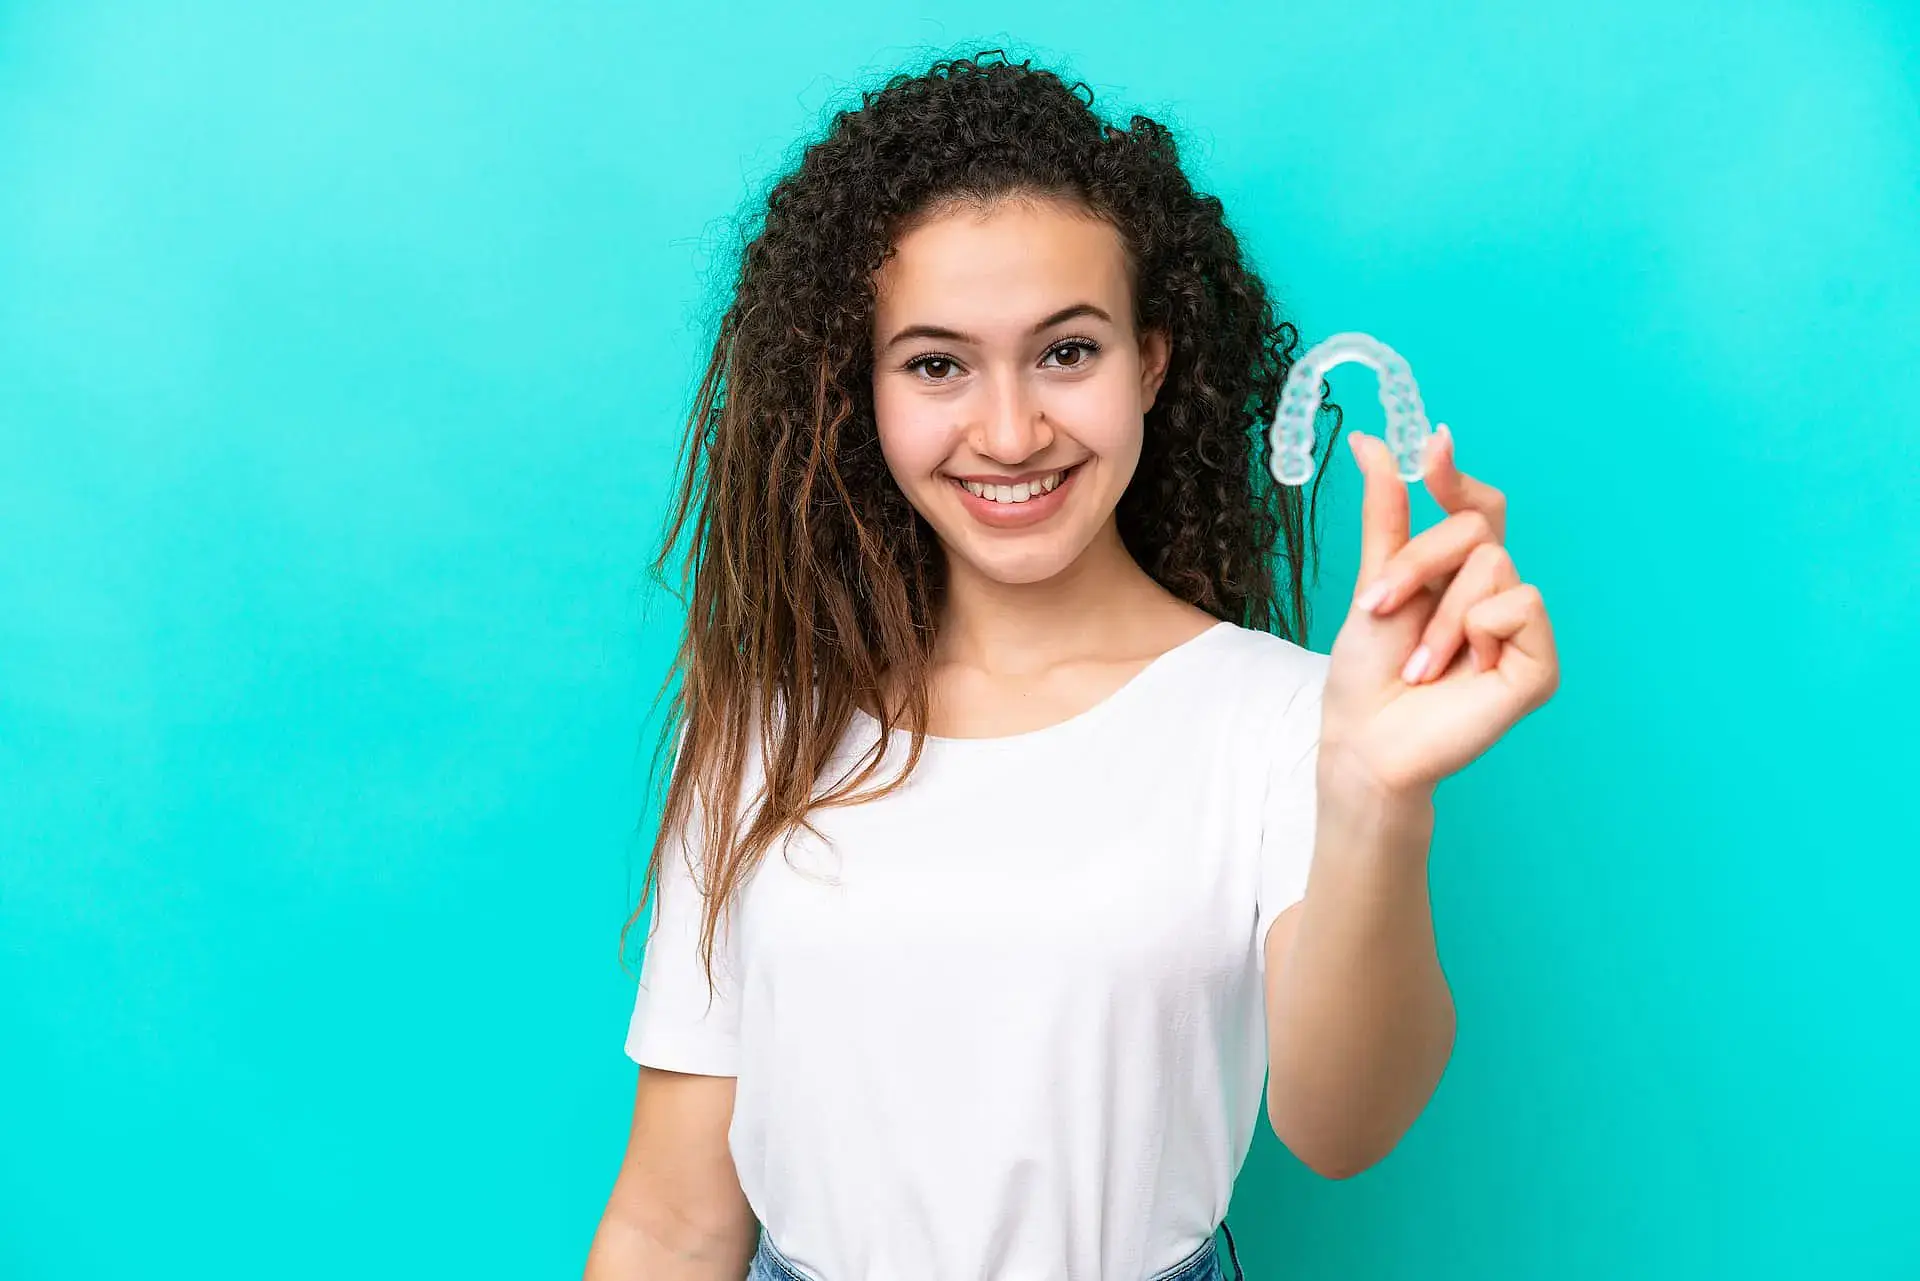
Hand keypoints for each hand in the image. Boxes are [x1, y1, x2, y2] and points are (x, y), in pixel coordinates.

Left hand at [1318, 424, 1560, 801]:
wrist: (1364, 738)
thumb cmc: (1366, 673)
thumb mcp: (1372, 581)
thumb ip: (1386, 515)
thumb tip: (1370, 442)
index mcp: (1458, 574)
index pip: (1477, 507)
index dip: (1455, 476)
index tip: (1430, 448)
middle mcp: (1495, 595)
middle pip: (1475, 530)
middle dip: (1416, 565)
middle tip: (1380, 609)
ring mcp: (1520, 629)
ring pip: (1493, 566)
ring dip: (1439, 617)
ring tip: (1419, 666)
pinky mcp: (1538, 665)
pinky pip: (1522, 605)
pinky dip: (1480, 631)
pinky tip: (1463, 671)